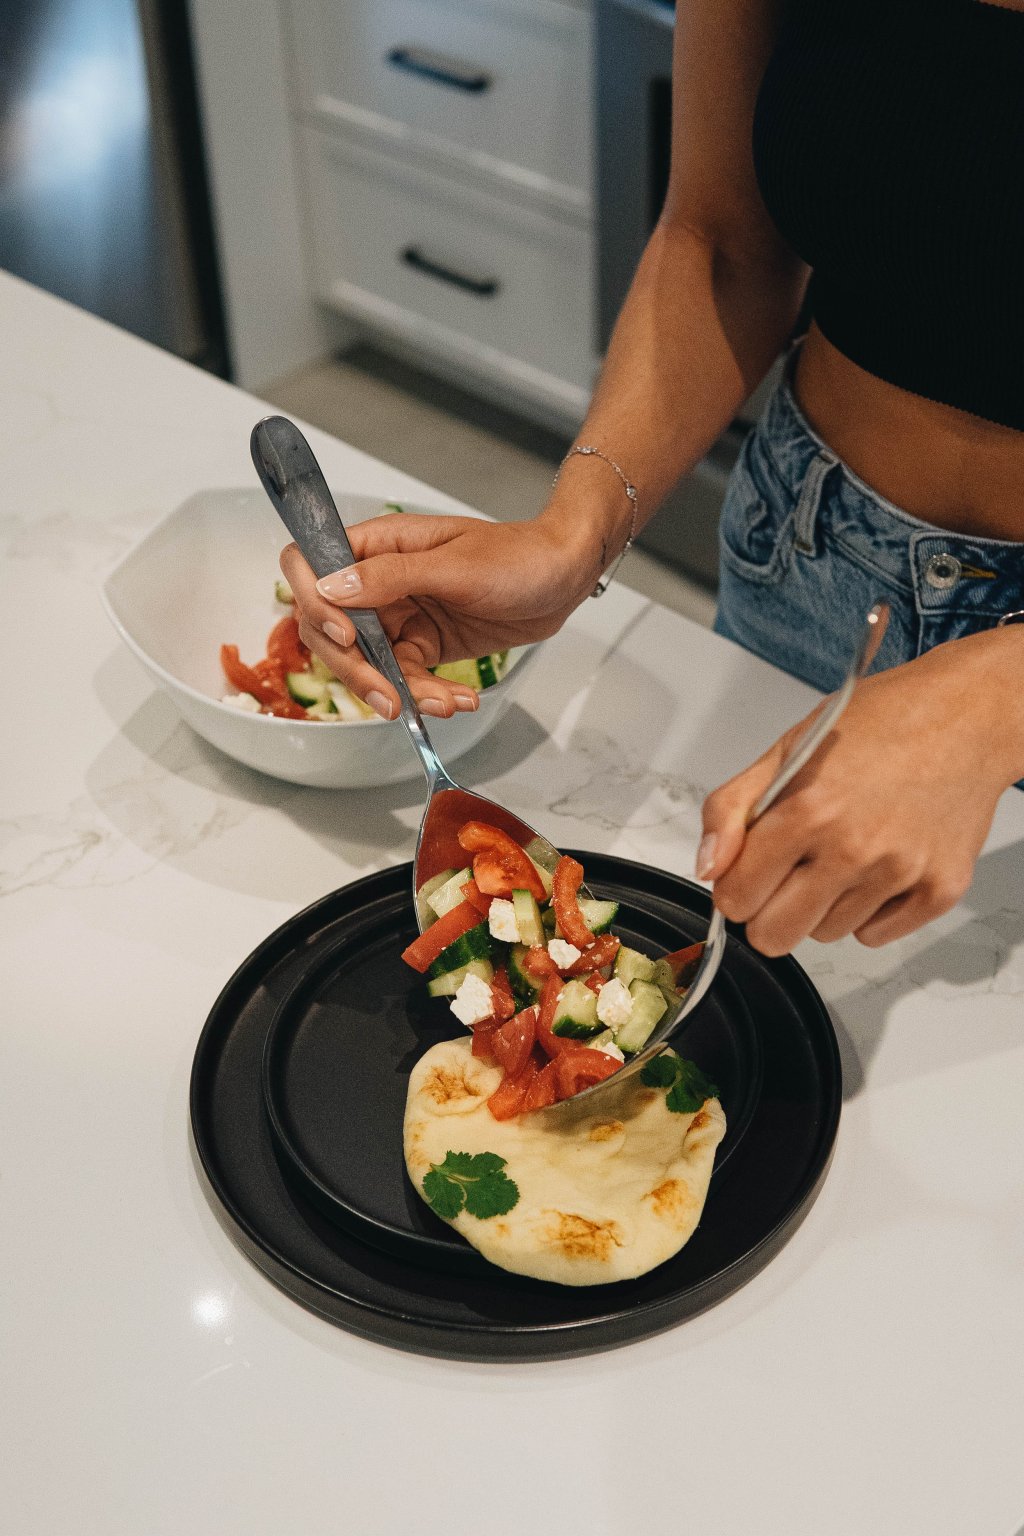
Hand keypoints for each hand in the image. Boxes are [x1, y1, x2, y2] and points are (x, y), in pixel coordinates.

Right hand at [279, 509, 601, 719]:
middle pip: (329, 629)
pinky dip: (427, 695)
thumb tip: (331, 587)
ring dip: (399, 690)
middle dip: (356, 669)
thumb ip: (391, 577)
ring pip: (368, 663)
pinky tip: (459, 701)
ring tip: (443, 704)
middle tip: (388, 697)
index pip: (309, 566)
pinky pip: (406, 677)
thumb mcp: (455, 565)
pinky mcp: (422, 645)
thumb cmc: (517, 555)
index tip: (346, 635)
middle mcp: (377, 580)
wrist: (564, 577)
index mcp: (377, 544)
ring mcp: (398, 615)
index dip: (313, 602)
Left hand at [697, 631, 1022, 953]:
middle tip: (785, 875)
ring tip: (842, 852)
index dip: (734, 888)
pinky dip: (868, 910)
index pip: (737, 898)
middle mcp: (855, 847)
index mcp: (809, 809)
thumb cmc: (881, 723)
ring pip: (826, 933)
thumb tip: (708, 866)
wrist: (965, 716)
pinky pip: (875, 935)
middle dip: (768, 910)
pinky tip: (876, 865)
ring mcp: (900, 873)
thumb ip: (731, 808)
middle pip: (776, 935)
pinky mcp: (939, 889)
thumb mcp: (787, 748)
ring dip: (822, 905)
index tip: (746, 873)